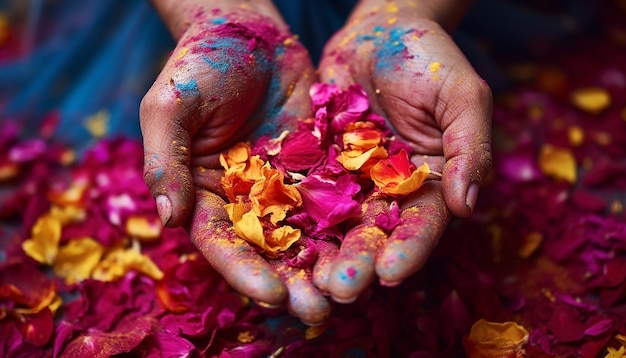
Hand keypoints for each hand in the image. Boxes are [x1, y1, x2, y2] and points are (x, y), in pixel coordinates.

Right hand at [140, 3, 329, 324]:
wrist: (248, 29)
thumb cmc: (198, 64)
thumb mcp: (170, 107)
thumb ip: (166, 162)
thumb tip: (165, 220)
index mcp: (206, 193)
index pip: (222, 242)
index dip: (244, 271)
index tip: (272, 295)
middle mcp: (248, 197)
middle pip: (269, 249)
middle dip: (293, 281)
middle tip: (320, 311)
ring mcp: (286, 183)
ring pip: (309, 231)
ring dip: (329, 262)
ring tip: (353, 289)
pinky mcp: (320, 164)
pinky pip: (339, 194)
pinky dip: (355, 219)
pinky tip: (376, 241)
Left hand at [315, 5, 492, 301]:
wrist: (380, 28)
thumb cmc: (430, 58)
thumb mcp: (462, 97)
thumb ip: (469, 148)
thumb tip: (469, 206)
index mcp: (428, 183)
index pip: (421, 225)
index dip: (409, 250)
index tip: (392, 274)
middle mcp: (386, 190)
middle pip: (373, 234)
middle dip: (358, 262)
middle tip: (339, 289)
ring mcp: (347, 180)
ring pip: (332, 224)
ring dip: (319, 253)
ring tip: (304, 280)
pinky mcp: (313, 164)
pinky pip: (298, 192)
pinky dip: (286, 217)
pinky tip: (271, 239)